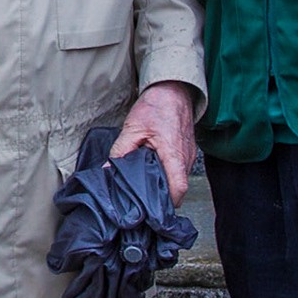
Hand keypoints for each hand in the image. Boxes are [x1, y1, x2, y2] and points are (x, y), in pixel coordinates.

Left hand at [110, 79, 197, 203]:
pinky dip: (168, 173)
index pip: (179, 188)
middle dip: (162, 197)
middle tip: (143, 200)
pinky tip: (154, 171)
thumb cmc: (157, 105)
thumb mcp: (133, 127)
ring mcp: (189, 155)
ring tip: (146, 186)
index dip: (167, 202)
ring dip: (165, 184)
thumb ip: (120, 151)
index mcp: (174, 154)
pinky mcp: (188, 151)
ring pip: (179, 179)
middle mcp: (186, 157)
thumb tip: (108, 170)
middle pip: (179, 188)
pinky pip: (180, 169)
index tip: (153, 208)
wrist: (173, 89)